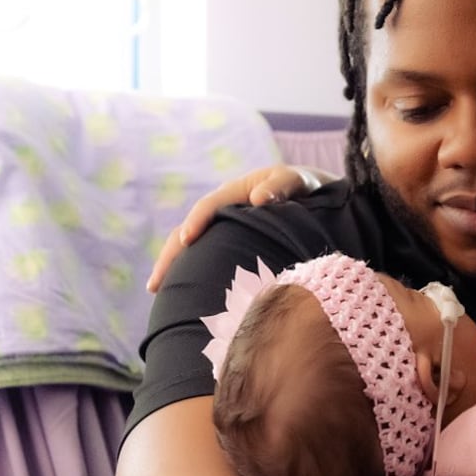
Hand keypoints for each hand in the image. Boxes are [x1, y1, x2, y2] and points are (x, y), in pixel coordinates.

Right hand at [145, 164, 333, 291]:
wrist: (320, 197)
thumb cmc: (308, 188)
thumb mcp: (299, 180)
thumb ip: (282, 185)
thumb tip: (258, 198)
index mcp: (238, 191)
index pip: (210, 206)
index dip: (197, 221)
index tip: (187, 240)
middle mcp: (226, 210)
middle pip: (190, 230)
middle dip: (171, 255)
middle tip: (155, 284)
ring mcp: (227, 229)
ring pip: (194, 248)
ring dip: (175, 268)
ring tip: (157, 291)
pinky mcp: (231, 245)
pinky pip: (207, 258)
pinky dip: (193, 273)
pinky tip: (184, 295)